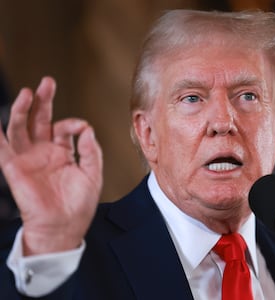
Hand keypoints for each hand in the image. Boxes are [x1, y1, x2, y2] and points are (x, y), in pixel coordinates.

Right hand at [0, 77, 102, 254]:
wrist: (64, 227)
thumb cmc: (79, 204)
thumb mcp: (93, 174)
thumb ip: (91, 151)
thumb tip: (87, 128)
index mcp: (64, 153)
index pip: (64, 128)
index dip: (72, 123)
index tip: (80, 128)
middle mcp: (44, 152)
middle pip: (40, 121)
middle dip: (43, 101)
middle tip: (47, 83)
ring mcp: (29, 159)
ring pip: (21, 128)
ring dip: (23, 110)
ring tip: (28, 93)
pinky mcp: (15, 169)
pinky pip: (2, 148)